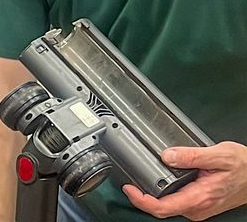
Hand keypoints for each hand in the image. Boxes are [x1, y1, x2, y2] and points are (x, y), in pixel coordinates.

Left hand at [124, 142, 246, 219]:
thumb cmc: (244, 167)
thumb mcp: (219, 155)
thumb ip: (191, 156)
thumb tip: (167, 155)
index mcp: (199, 197)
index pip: (162, 208)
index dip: (141, 200)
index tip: (129, 189)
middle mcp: (197, 207)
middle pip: (161, 209)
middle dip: (142, 198)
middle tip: (129, 184)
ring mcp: (198, 207)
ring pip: (168, 207)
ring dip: (152, 197)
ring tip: (139, 182)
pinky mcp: (199, 204)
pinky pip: (176, 203)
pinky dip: (163, 195)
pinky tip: (158, 183)